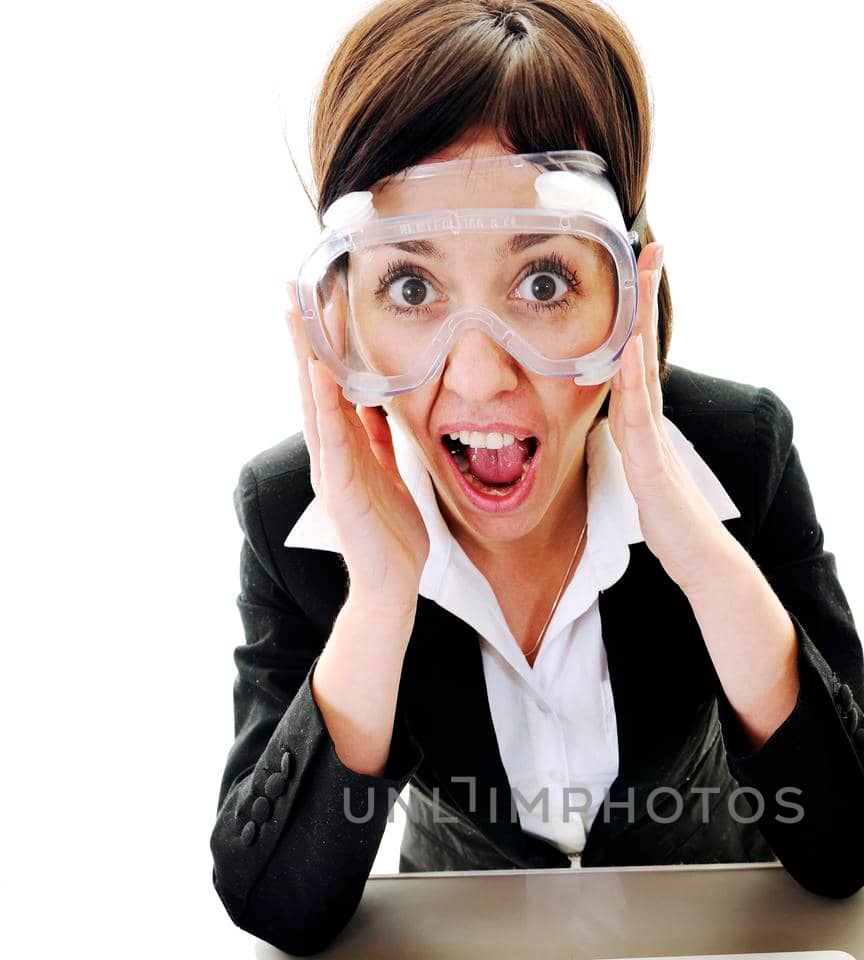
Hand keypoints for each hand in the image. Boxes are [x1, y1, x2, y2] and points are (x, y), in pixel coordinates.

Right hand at [285, 284, 428, 615]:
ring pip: (315, 403)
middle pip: (312, 384)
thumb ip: (378, 440)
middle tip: (290, 289)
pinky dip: (326, 406)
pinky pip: (332, 439)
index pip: (328, 385)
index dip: (320, 344)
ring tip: (298, 316)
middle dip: (302, 337)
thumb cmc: (391, 534)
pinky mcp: (340, 489)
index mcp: (342, 448)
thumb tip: (376, 403)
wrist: (391, 584)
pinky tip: (321, 375)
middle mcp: (329, 453)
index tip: (315, 300)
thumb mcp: (389, 473)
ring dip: (307, 359)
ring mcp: (330, 469)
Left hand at [607, 243, 736, 594]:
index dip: (635, 316)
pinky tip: (630, 349)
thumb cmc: (674, 526)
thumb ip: (630, 448)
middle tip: (651, 246)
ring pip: (644, 373)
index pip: (635, 360)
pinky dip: (634, 381)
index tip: (638, 271)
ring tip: (644, 276)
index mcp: (645, 427)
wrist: (703, 562)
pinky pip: (640, 419)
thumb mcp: (643, 477)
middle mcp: (652, 426)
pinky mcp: (653, 470)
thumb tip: (616, 426)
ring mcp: (655, 444)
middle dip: (647, 298)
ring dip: (642, 323)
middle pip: (644, 351)